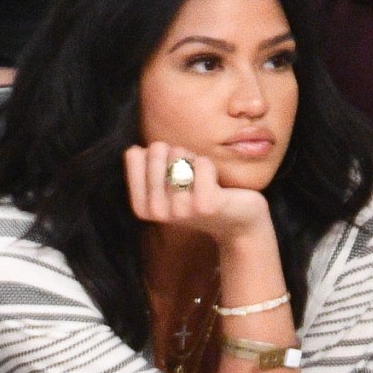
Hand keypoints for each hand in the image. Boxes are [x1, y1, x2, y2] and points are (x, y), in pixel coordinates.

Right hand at [124, 141, 273, 245]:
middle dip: (177, 155)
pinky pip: (201, 162)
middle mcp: (156, 211)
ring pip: (178, 153)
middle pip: (156, 149)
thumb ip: (146, 166)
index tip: (171, 173)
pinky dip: (210, 166)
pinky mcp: (204, 205)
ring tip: (203, 182)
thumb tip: (134, 151)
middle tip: (191, 178)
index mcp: (142, 207)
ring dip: (194, 161)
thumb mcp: (165, 184)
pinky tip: (216, 186)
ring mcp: (180, 210)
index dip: (158, 155)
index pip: (134, 154)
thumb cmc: (200, 194)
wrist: (238, 222)